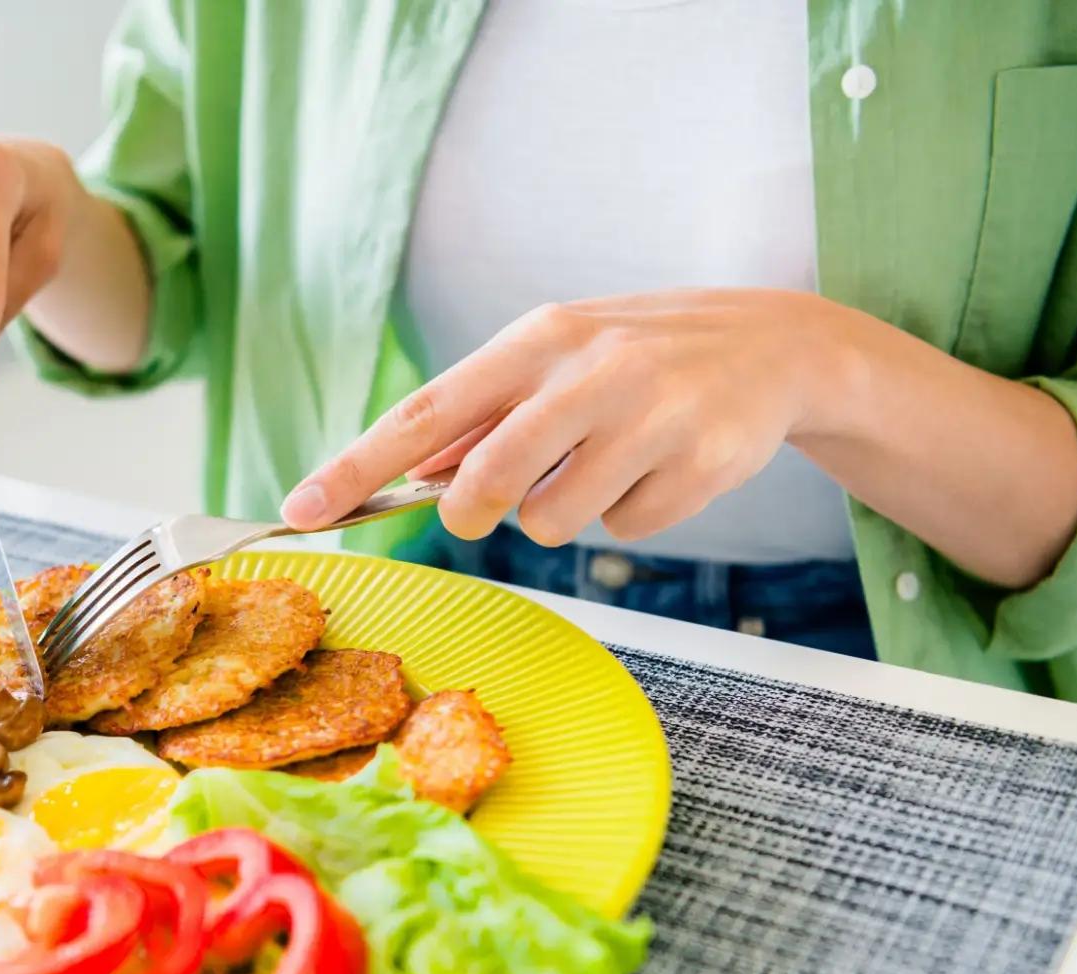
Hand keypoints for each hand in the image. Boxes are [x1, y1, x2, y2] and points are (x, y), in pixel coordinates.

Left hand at [281, 289, 849, 544]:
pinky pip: (625, 531)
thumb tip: (406, 474)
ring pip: (554, 521)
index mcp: (538, 339)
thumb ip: (485, 415)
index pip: (424, 413)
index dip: (356, 467)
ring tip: (603, 467)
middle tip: (486, 506)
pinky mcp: (701, 464)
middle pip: (488, 482)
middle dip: (473, 512)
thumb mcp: (555, 359)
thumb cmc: (639, 356)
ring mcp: (652, 418)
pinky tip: (661, 469)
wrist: (776, 344)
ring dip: (562, 515)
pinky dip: (630, 516)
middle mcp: (591, 371)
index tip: (301, 511)